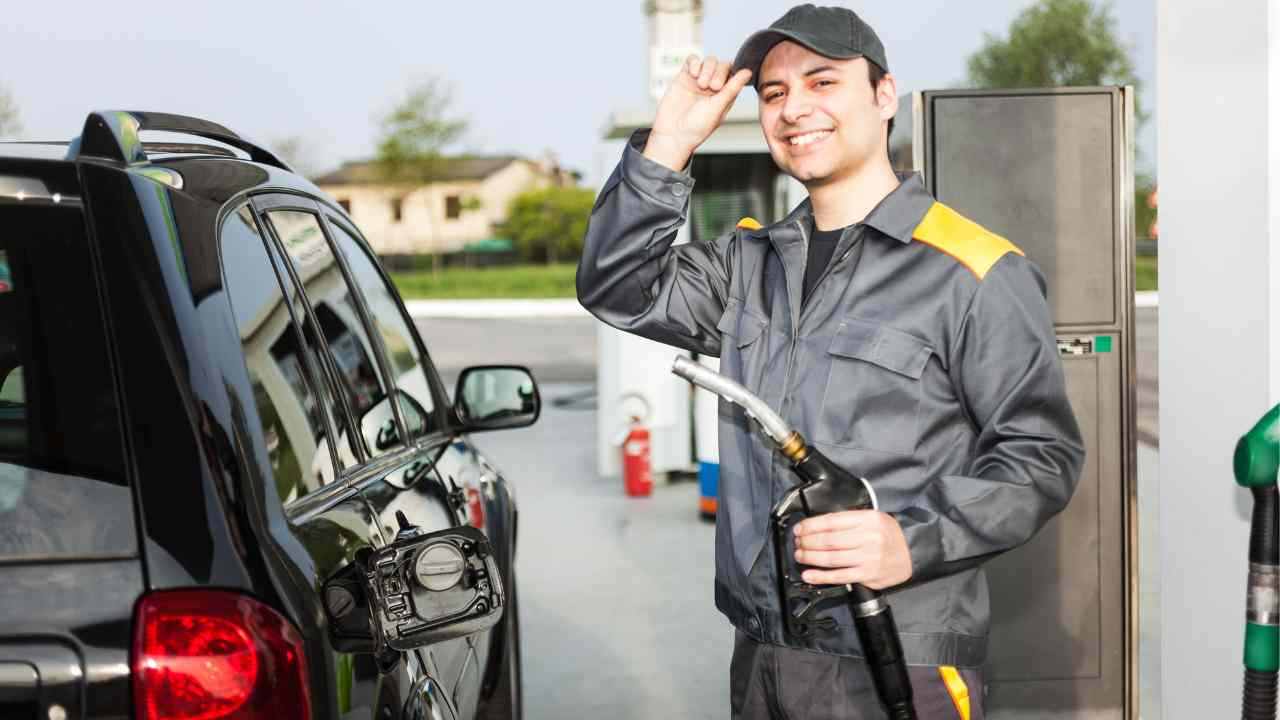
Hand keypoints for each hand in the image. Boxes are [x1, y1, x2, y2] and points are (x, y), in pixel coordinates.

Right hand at [644, 55, 752, 170]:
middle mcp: (713, 87)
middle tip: (712, 87)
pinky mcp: (684, 77)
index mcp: (725, 95)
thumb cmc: (696, 127)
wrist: (672, 133)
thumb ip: (732, 88)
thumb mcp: (718, 107)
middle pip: (722, 65)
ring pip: (709, 61)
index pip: (734, 74)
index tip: (722, 86)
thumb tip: (748, 72)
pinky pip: (692, 60)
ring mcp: (698, 81)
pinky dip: (694, 63)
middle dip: (718, 72)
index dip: (732, 73)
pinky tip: (692, 74)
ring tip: (700, 84)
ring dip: (707, 68)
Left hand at [793, 510, 912, 589]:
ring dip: (810, 557)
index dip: (811, 526)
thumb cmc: (888, 534)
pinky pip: (840, 576)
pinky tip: (809, 575)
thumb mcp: (872, 518)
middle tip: (797, 542)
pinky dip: (821, 576)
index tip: (799, 529)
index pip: (832, 521)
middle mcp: (868, 537)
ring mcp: (868, 557)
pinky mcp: (868, 575)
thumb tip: (818, 526)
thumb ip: (848, 521)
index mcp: (867, 519)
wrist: (912, 552)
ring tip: (800, 555)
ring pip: (831, 558)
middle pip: (829, 540)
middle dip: (808, 541)